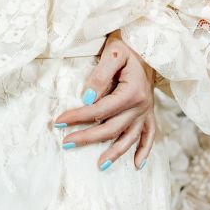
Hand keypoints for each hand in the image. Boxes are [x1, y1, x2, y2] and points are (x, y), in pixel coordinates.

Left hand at [51, 29, 156, 169]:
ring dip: (115, 153)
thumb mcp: (113, 53)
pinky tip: (136, 165)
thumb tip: (87, 98)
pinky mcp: (150, 113)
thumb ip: (99, 75)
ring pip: (130, 138)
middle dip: (88, 137)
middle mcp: (142, 105)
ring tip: (99, 166)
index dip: (78, 116)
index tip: (59, 121)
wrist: (148, 43)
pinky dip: (144, 151)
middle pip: (112, 128)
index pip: (100, 110)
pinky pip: (150, 136)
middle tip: (66, 143)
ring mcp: (147, 111)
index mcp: (132, 91)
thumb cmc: (127, 46)